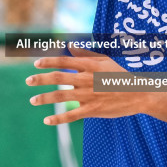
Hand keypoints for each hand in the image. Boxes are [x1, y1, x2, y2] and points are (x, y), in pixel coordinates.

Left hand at [27, 45, 148, 125]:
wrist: (138, 94)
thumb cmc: (119, 75)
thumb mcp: (104, 60)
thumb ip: (85, 53)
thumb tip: (68, 45)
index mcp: (89, 65)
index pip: (64, 61)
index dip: (48, 62)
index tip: (36, 64)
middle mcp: (87, 79)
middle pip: (58, 78)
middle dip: (41, 79)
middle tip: (28, 81)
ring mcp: (89, 96)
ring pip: (61, 97)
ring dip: (45, 98)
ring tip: (33, 100)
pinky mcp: (93, 110)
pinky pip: (72, 116)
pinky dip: (58, 119)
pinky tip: (47, 121)